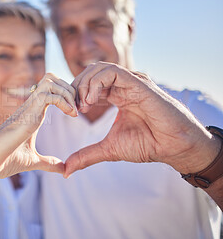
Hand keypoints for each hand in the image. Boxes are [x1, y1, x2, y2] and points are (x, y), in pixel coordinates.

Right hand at [0, 73, 77, 180]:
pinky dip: (64, 100)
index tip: (78, 112)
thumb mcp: (33, 161)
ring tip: (76, 111)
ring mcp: (28, 107)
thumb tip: (63, 169)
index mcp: (33, 113)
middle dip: (71, 88)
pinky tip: (72, 115)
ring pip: (50, 80)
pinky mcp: (27, 113)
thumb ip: (48, 163)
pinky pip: (48, 94)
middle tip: (80, 108)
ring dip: (68, 91)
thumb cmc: (4, 160)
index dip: (68, 95)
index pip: (52, 89)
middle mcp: (30, 106)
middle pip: (52, 78)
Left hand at [65, 62, 218, 177]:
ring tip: (83, 105)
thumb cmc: (147, 144)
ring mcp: (131, 82)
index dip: (76, 95)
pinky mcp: (138, 83)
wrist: (173, 147)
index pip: (89, 84)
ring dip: (85, 84)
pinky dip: (96, 83)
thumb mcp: (109, 149)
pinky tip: (91, 101)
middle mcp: (123, 86)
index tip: (71, 112)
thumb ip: (87, 156)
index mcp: (116, 96)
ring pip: (99, 68)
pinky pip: (112, 72)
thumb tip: (66, 169)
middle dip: (76, 87)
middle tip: (72, 107)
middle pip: (90, 72)